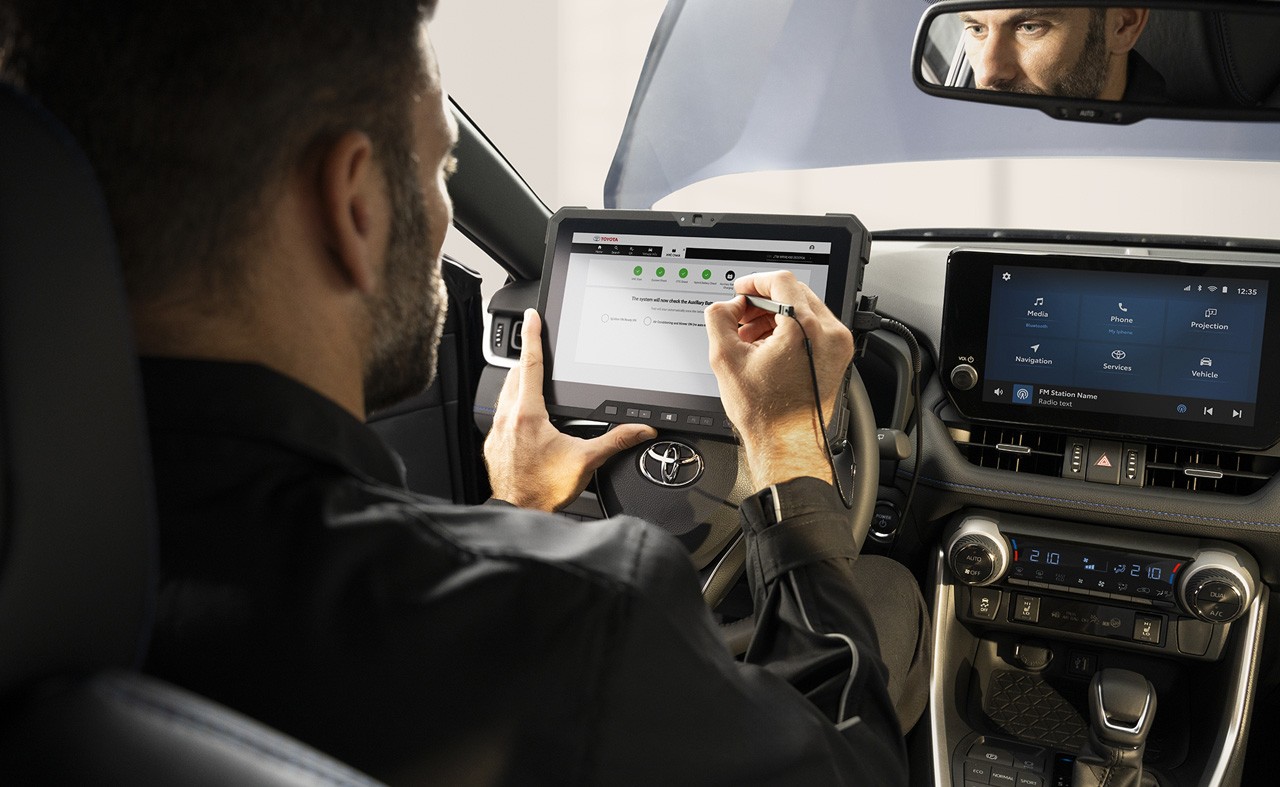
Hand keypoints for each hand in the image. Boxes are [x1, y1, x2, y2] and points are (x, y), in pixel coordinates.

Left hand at [484, 309, 655, 511]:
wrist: (518, 512)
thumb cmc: (544, 490)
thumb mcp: (586, 460)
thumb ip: (615, 440)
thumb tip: (641, 429)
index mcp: (528, 414)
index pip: (530, 364)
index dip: (533, 337)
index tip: (532, 317)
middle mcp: (508, 417)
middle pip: (515, 375)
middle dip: (527, 359)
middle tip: (537, 346)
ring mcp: (497, 430)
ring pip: (505, 392)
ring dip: (519, 382)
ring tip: (534, 379)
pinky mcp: (492, 443)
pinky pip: (501, 413)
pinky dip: (513, 405)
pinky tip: (525, 416)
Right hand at [704, 272, 853, 488]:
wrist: (786, 443)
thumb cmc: (765, 413)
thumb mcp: (725, 359)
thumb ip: (719, 319)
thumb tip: (726, 307)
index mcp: (804, 328)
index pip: (781, 282)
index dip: (755, 282)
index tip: (741, 291)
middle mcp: (828, 333)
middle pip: (795, 293)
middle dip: (764, 302)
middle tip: (742, 316)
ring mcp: (837, 345)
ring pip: (805, 309)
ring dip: (776, 315)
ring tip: (752, 336)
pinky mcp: (837, 356)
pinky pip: (814, 327)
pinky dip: (791, 329)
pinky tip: (769, 346)